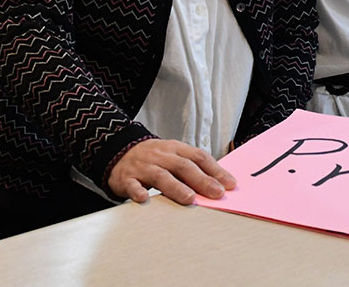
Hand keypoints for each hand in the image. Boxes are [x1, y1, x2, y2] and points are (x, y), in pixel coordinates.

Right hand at [108, 138, 236, 204]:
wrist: (119, 151)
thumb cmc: (153, 157)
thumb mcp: (173, 155)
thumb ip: (192, 167)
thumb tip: (219, 183)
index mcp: (176, 149)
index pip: (199, 157)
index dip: (215, 170)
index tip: (230, 184)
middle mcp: (161, 156)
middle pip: (183, 166)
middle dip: (202, 180)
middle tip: (217, 193)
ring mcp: (143, 167)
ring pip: (161, 175)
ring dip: (176, 187)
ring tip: (189, 198)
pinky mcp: (126, 178)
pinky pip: (132, 185)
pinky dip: (137, 191)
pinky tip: (144, 199)